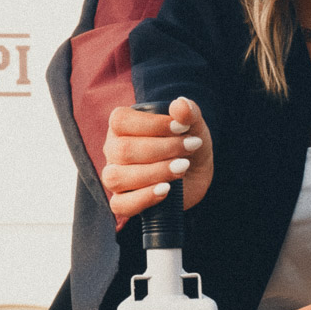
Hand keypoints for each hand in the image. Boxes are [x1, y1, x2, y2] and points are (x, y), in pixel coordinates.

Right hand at [100, 97, 212, 228]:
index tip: (182, 127)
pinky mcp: (123, 201)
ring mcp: (115, 176)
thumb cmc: (187, 142)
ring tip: (182, 168)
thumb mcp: (193, 124)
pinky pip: (120, 205)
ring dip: (154, 173)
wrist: (197, 172)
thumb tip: (180, 105)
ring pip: (117, 177)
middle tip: (190, 147)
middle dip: (162, 149)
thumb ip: (188, 112)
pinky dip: (143, 198)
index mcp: (122, 126)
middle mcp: (113, 150)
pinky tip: (166, 189)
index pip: (121, 121)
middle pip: (123, 150)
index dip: (152, 125)